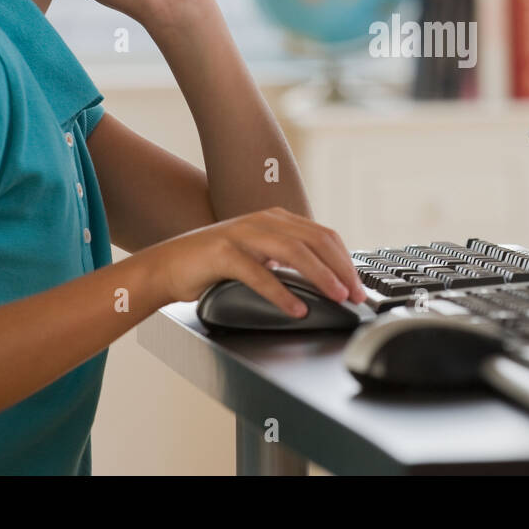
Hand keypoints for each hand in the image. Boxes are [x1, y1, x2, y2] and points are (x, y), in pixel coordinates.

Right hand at [151, 206, 366, 316]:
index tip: (359, 285)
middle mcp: (263, 221)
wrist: (169, 265)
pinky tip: (296, 309)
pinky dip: (282, 293)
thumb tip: (327, 278)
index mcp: (276, 219)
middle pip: (315, 240)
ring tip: (336, 296)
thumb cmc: (215, 264)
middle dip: (341, 268)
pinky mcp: (223, 253)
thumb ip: (287, 258)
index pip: (323, 235)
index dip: (345, 260)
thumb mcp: (259, 254)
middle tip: (355, 294)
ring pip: (293, 252)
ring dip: (320, 276)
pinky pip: (259, 274)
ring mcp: (243, 234)